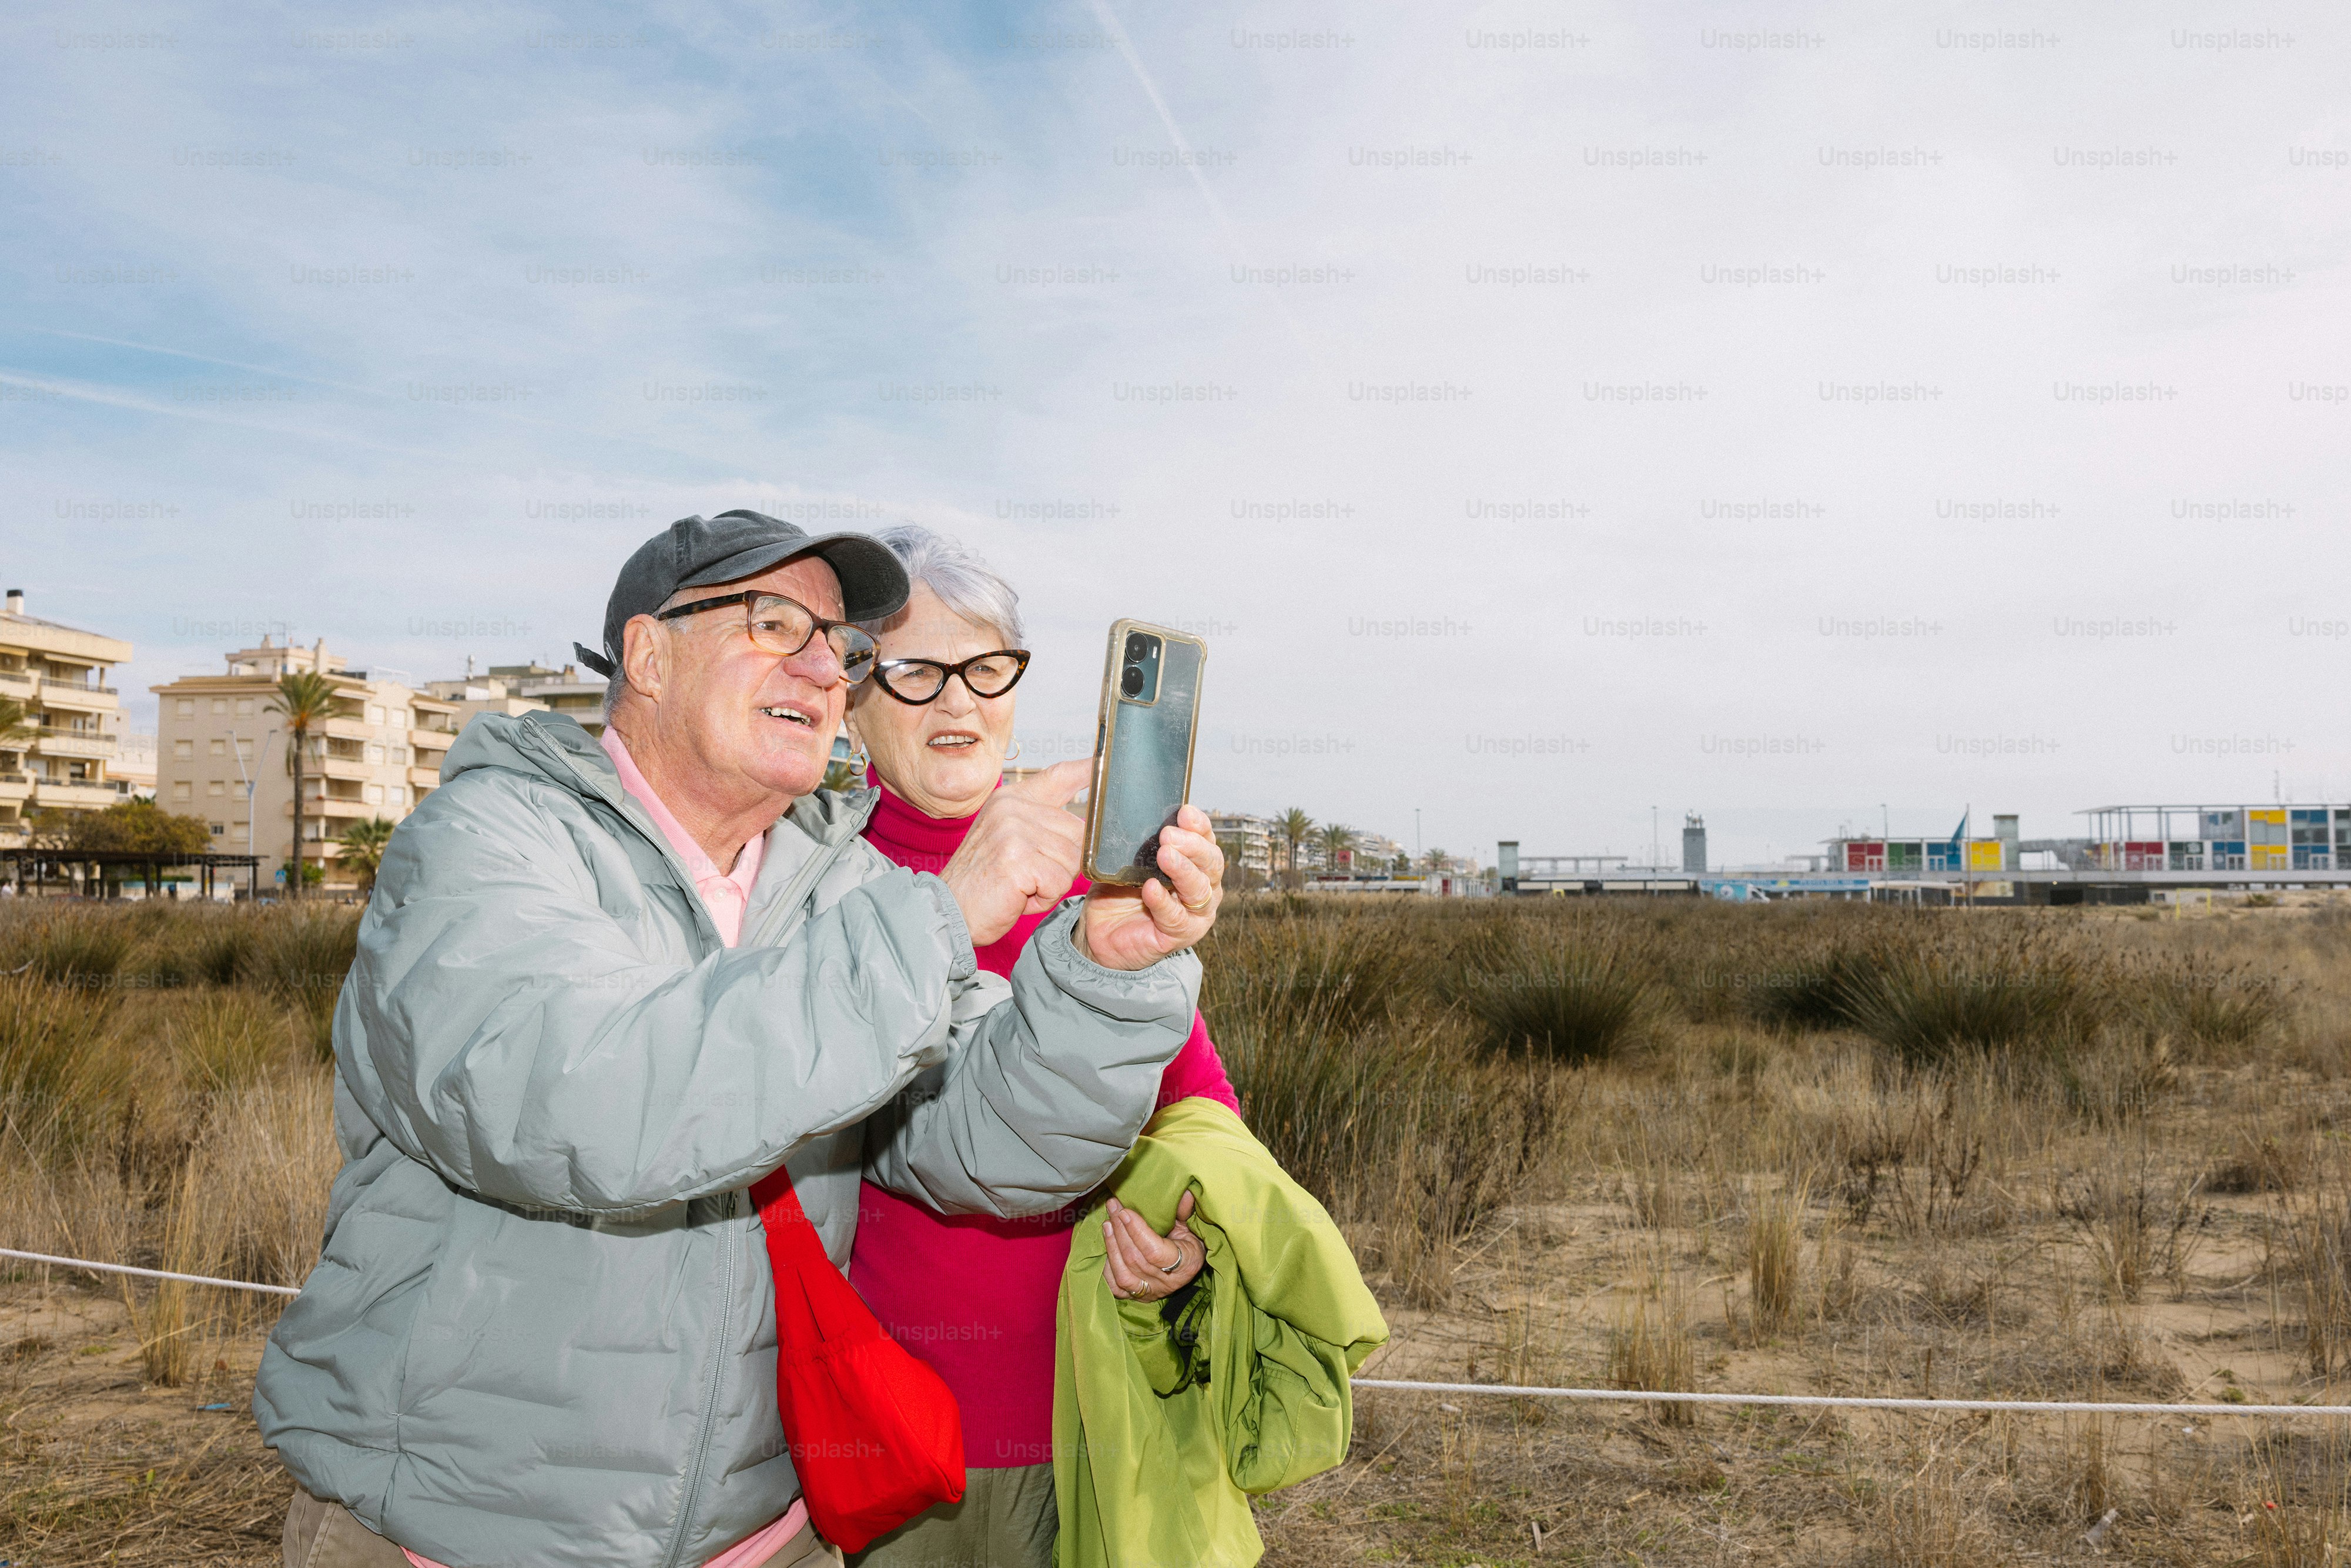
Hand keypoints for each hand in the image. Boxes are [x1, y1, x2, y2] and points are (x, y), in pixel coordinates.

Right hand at [937, 759, 1087, 947]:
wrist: (948, 911)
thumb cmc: (983, 881)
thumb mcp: (1008, 839)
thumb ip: (1041, 823)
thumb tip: (1086, 822)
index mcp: (1012, 799)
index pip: (1060, 775)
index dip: (1088, 769)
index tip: (1106, 760)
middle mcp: (1013, 808)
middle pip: (1078, 833)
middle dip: (1063, 863)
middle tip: (1028, 874)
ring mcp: (1014, 831)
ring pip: (1072, 860)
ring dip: (1053, 882)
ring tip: (1021, 885)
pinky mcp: (1018, 859)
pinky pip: (1059, 882)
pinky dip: (1045, 897)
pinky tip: (1019, 895)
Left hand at [1076, 805, 1222, 971]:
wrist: (1101, 932)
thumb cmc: (1119, 891)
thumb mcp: (1124, 861)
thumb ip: (1132, 843)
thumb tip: (1124, 819)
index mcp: (1194, 862)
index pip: (1205, 839)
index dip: (1198, 825)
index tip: (1184, 812)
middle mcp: (1203, 885)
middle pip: (1211, 862)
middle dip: (1192, 845)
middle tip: (1168, 835)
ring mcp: (1195, 913)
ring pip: (1200, 889)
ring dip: (1183, 870)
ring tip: (1164, 856)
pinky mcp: (1180, 935)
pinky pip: (1176, 917)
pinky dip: (1163, 902)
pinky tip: (1150, 889)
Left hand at [1103, 1191, 1202, 1301]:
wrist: (1187, 1270)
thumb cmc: (1189, 1245)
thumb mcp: (1192, 1228)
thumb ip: (1185, 1212)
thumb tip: (1185, 1192)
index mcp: (1186, 1264)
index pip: (1154, 1251)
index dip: (1137, 1231)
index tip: (1125, 1211)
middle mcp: (1166, 1282)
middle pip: (1135, 1259)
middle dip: (1120, 1231)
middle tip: (1113, 1208)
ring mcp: (1151, 1292)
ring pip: (1124, 1273)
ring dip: (1112, 1247)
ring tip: (1107, 1224)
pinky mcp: (1138, 1297)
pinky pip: (1117, 1287)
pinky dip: (1107, 1269)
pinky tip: (1105, 1248)